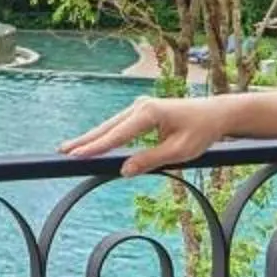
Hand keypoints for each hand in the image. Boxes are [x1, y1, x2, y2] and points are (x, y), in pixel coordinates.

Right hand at [60, 96, 226, 176]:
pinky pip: (117, 125)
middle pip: (107, 127)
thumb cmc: (201, 131)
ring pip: (110, 125)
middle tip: (62, 152)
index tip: (76, 156)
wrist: (215, 114)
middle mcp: (140, 106)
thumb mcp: (179, 151)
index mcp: (149, 113)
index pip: (117, 135)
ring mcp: (139, 107)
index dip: (96, 148)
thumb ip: (150, 160)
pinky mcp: (141, 112)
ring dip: (91, 138)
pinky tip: (91, 143)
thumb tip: (124, 170)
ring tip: (69, 149)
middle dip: (85, 141)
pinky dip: (103, 134)